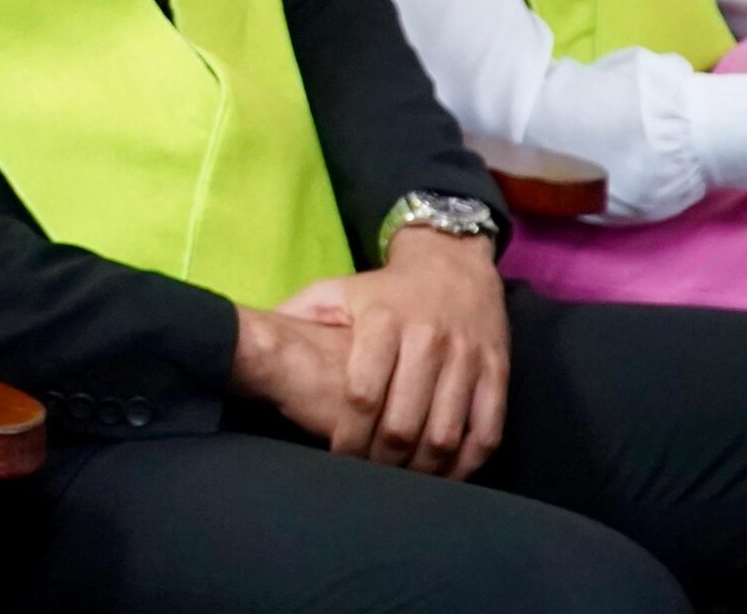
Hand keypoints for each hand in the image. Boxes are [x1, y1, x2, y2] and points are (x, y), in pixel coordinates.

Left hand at [240, 229, 508, 478]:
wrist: (453, 262)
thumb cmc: (384, 289)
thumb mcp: (337, 291)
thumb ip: (297, 314)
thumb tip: (249, 337)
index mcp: (383, 320)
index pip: (362, 393)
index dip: (346, 436)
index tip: (337, 459)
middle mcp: (428, 338)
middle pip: (403, 421)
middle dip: (381, 461)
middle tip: (368, 479)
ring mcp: (467, 356)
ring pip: (446, 433)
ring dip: (422, 470)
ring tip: (402, 484)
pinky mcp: (497, 371)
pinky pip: (486, 430)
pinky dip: (467, 463)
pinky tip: (444, 475)